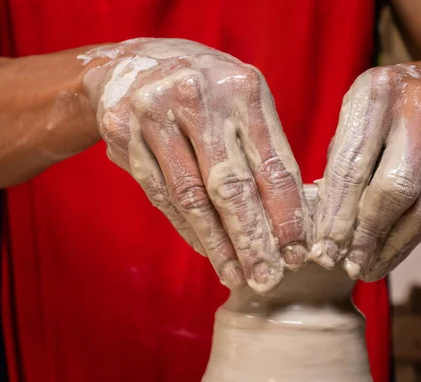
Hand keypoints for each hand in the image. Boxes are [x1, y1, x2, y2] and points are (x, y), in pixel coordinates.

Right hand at [81, 39, 309, 291]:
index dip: (286, 214)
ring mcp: (154, 115)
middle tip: (267, 279)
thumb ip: (263, 151)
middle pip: (230, 185)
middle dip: (252, 240)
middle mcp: (197, 98)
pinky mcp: (123, 134)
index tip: (297, 254)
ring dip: (216, 244)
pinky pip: (161, 194)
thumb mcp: (242, 104)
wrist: (136, 64)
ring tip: (237, 275)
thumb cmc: (208, 91)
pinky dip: (186, 227)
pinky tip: (206, 250)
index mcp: (242, 90)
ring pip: (191, 197)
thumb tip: (288, 220)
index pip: (272, 165)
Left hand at [311, 63, 420, 280]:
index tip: (325, 250)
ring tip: (371, 267)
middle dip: (367, 235)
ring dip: (394, 245)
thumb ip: (340, 165)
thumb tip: (327, 230)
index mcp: (377, 90)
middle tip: (350, 265)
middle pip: (393, 189)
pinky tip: (395, 250)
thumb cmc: (387, 108)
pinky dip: (417, 235)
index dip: (337, 215)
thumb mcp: (356, 119)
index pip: (351, 166)